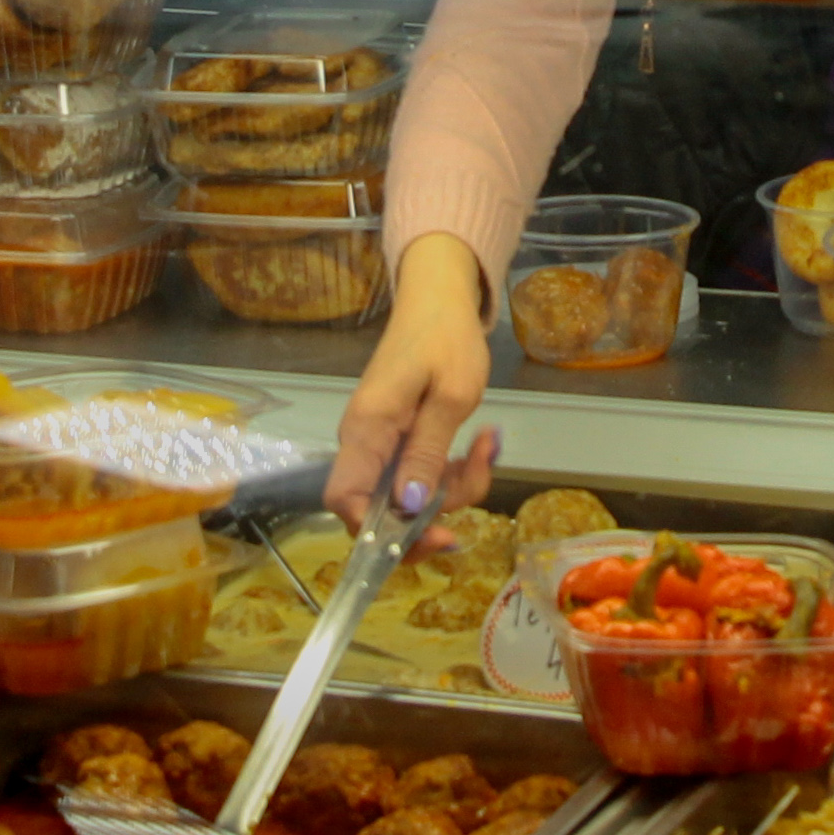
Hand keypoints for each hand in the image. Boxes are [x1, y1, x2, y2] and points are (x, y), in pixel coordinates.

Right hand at [330, 233, 502, 518]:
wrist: (440, 299)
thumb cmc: (445, 337)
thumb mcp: (450, 397)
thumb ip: (427, 455)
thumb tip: (408, 510)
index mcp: (367, 430)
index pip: (344, 500)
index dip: (379, 532)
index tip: (433, 535)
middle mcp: (365, 442)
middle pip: (381, 510)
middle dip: (434, 514)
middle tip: (476, 485)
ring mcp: (381, 444)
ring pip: (410, 497)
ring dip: (456, 486)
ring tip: (489, 445)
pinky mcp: (399, 441)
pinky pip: (421, 475)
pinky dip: (455, 471)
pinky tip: (483, 442)